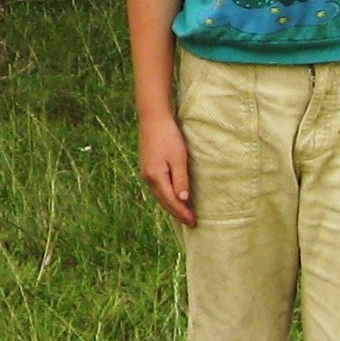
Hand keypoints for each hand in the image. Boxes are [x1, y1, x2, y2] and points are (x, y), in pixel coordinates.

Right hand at [138, 111, 195, 225]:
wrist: (153, 118)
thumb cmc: (168, 136)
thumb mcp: (178, 158)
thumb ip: (180, 180)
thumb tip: (182, 200)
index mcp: (156, 177)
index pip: (171, 201)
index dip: (183, 213)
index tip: (194, 222)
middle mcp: (148, 178)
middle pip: (164, 202)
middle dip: (177, 213)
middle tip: (191, 222)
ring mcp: (146, 173)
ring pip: (160, 196)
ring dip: (171, 206)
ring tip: (183, 213)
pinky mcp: (147, 168)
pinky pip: (158, 188)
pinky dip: (166, 197)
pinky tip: (172, 197)